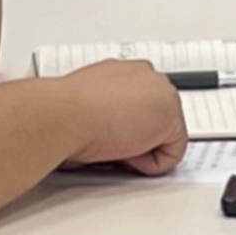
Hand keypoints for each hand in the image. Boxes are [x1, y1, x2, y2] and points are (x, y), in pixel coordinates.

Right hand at [59, 59, 188, 173]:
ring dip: (142, 148)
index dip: (129, 125)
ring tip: (112, 143)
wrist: (64, 113)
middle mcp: (147, 76)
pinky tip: (124, 152)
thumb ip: (104, 110)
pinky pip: (171, 155)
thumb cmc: (63, 110)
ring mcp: (164, 94)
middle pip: (158, 118)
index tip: (112, 135)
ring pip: (165, 136)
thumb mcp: (84, 104)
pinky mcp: (172, 118)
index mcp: (125, 71)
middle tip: (111, 144)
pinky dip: (149, 164)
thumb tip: (103, 130)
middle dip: (140, 136)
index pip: (142, 102)